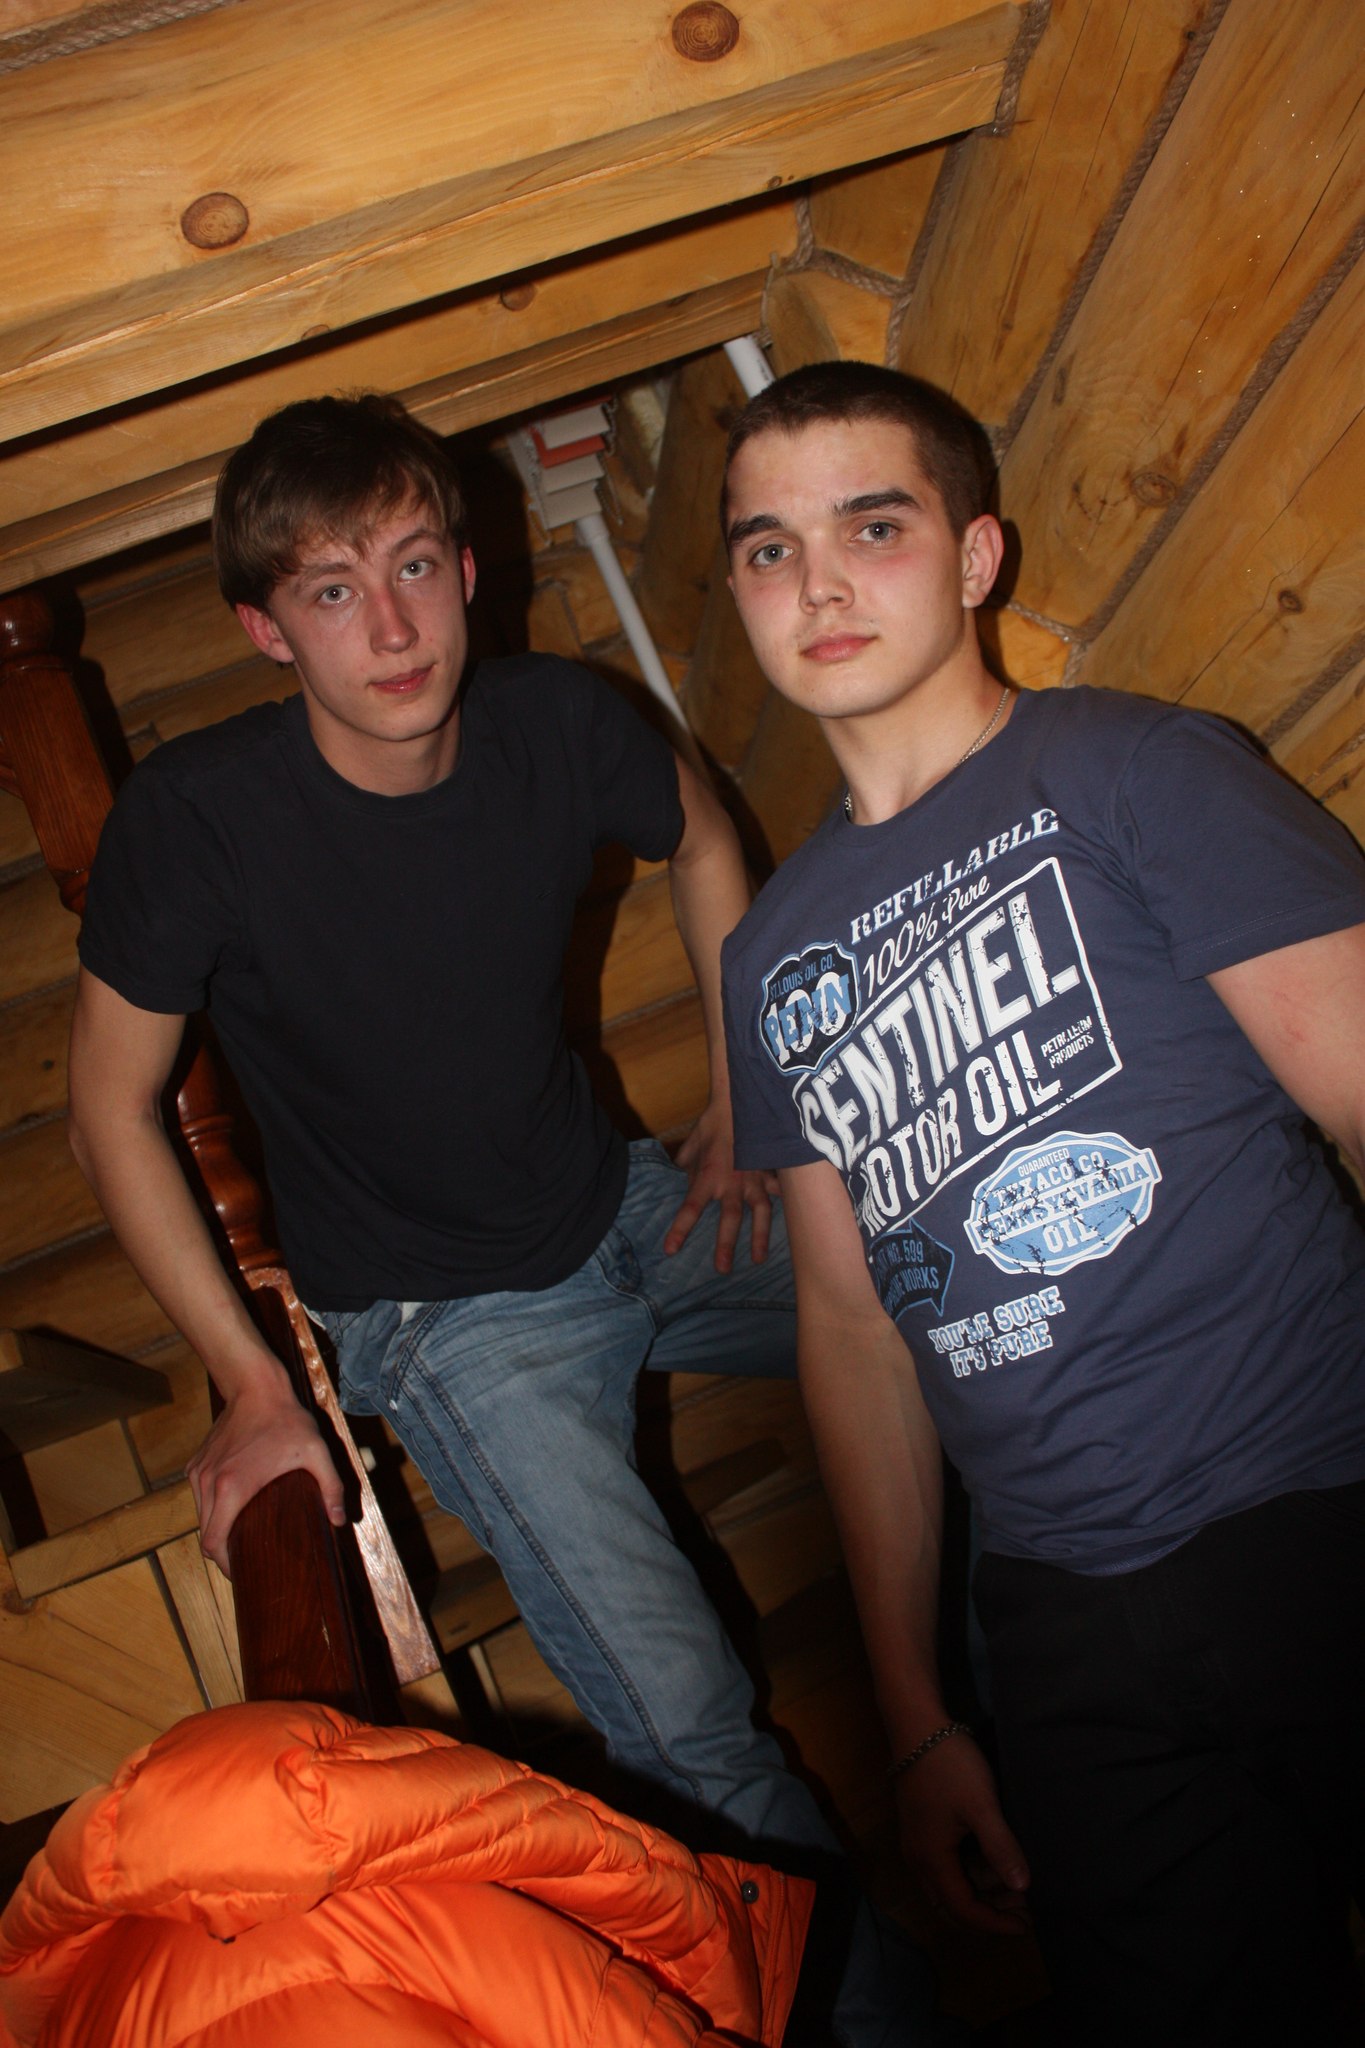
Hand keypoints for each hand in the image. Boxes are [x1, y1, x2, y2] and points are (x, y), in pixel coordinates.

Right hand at [186, 1368, 346, 1574]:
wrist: (255, 1385)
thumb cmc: (286, 1420)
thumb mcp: (317, 1453)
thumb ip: (331, 1487)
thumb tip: (341, 1521)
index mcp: (232, 1489)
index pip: (213, 1544)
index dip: (224, 1565)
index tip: (241, 1572)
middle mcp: (208, 1484)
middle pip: (205, 1535)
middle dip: (223, 1552)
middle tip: (247, 1559)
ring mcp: (199, 1473)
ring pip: (201, 1516)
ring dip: (216, 1529)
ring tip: (240, 1536)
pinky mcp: (197, 1463)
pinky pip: (199, 1497)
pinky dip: (211, 1509)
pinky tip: (233, 1508)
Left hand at [663, 1096, 779, 1270]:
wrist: (740, 1099)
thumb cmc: (713, 1121)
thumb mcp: (693, 1142)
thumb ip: (686, 1162)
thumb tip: (681, 1171)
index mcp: (708, 1176)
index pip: (690, 1209)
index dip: (680, 1230)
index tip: (670, 1250)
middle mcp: (732, 1183)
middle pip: (729, 1220)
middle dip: (725, 1246)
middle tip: (721, 1269)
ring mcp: (755, 1179)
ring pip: (760, 1215)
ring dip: (759, 1238)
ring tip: (757, 1259)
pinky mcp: (771, 1172)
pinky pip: (779, 1193)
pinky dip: (785, 1207)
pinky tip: (795, 1223)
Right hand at [894, 1729, 1029, 1934]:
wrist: (916, 1725)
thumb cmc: (950, 1765)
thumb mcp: (981, 1805)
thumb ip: (1001, 1847)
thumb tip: (1023, 1888)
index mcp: (932, 1860)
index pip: (963, 1910)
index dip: (995, 1923)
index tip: (1027, 1925)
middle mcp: (918, 1860)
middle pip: (951, 1906)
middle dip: (987, 1915)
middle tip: (1022, 1911)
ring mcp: (916, 1843)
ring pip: (946, 1888)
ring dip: (978, 1895)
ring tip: (1012, 1887)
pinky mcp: (920, 1828)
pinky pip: (944, 1869)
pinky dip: (969, 1877)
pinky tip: (990, 1863)